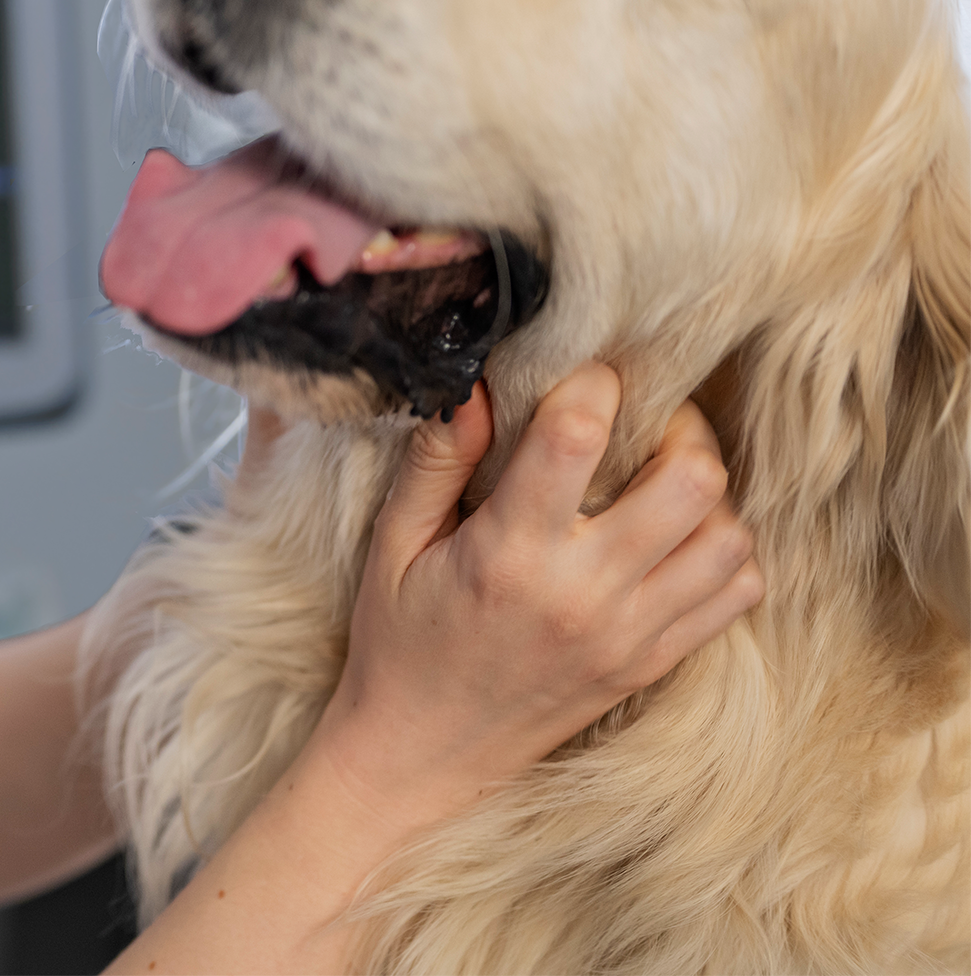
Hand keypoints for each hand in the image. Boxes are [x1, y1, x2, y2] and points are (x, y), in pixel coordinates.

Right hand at [306, 364, 761, 829]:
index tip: (583, 372)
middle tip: (644, 418)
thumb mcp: (392, 545)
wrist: (420, 756)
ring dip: (708, 490)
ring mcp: (630, 635)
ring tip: (662, 475)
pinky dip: (725, 551)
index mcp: (508, 555)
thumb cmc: (398, 641)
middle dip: (678, 425)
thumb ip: (435, 462)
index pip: (578, 438)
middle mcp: (584, 593)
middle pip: (690, 480)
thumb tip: (474, 384)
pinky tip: (678, 535)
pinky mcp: (652, 663)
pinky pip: (736, 594)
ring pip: (729, 536)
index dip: (592, 383)